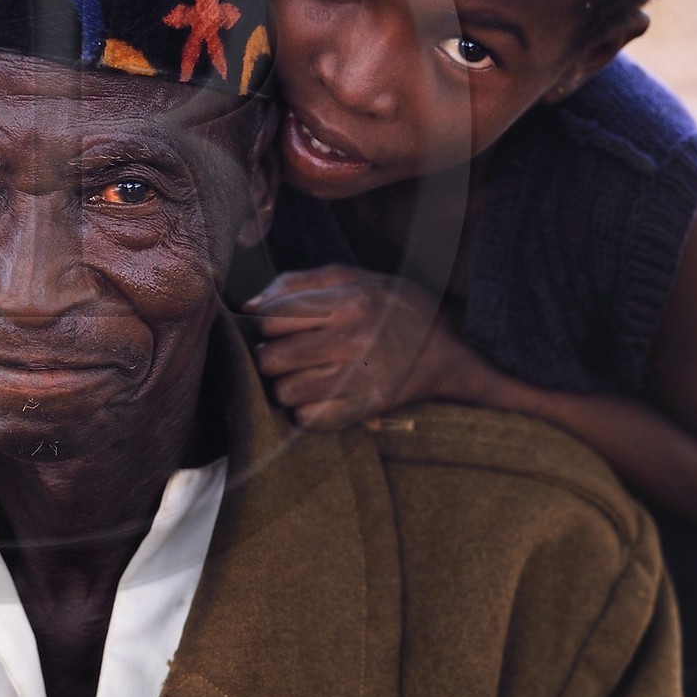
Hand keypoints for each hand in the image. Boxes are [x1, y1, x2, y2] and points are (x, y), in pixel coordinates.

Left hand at [244, 265, 470, 429]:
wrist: (448, 345)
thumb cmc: (390, 304)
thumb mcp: (349, 277)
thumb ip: (294, 283)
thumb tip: (248, 307)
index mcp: (347, 303)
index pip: (273, 317)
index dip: (267, 321)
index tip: (279, 325)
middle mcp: (353, 342)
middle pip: (273, 358)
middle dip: (270, 355)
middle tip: (285, 352)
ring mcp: (359, 379)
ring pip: (285, 393)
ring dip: (285, 385)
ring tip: (301, 374)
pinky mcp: (365, 409)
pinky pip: (309, 420)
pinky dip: (305, 411)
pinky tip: (317, 396)